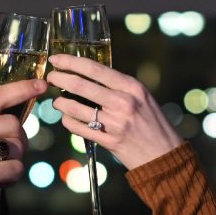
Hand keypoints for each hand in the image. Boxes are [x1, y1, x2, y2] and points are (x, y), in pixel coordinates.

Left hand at [46, 54, 181, 169]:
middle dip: (60, 79)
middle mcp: (123, 102)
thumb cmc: (153, 123)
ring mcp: (115, 123)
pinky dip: (68, 122)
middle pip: (81, 86)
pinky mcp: (109, 141)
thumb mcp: (142, 97)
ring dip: (61, 103)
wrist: (165, 155)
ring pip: (76, 108)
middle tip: (50, 77)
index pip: (95, 69)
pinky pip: (79, 128)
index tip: (57, 59)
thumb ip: (119, 87)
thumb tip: (89, 77)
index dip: (71, 62)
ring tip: (57, 101)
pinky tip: (66, 119)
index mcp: (132, 87)